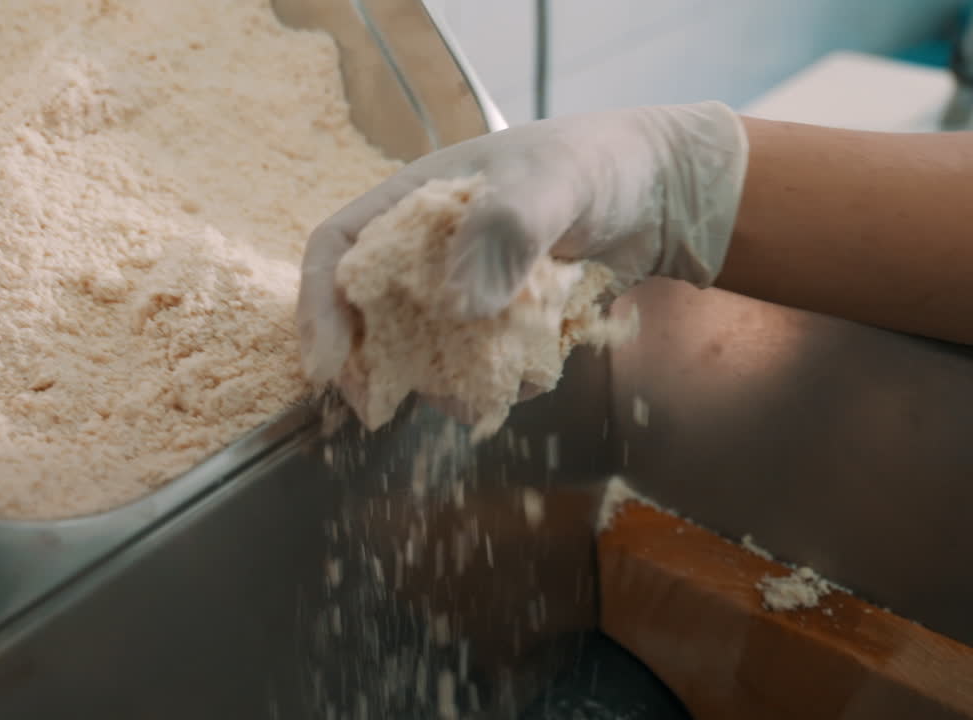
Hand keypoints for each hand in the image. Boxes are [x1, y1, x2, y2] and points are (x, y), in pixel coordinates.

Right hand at [297, 101, 748, 388]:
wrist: (660, 195)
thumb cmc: (596, 166)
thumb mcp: (550, 183)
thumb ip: (504, 232)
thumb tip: (458, 307)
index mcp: (414, 202)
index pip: (337, 248)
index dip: (319, 304)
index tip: (328, 362)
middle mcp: (424, 251)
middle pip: (363, 312)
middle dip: (366, 363)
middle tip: (377, 407)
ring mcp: (460, 292)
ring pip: (419, 351)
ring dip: (439, 381)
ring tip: (478, 396)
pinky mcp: (496, 326)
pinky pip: (476, 368)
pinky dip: (494, 384)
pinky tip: (533, 374)